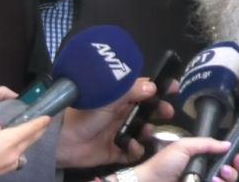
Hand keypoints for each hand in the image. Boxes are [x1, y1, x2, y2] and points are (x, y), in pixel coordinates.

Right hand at [0, 116, 50, 180]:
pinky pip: (15, 160)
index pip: (30, 129)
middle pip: (31, 140)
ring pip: (23, 151)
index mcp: (10, 139)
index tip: (48, 117)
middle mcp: (14, 152)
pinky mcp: (2, 172)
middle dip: (39, 132)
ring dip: (27, 143)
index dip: (40, 122)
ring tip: (26, 137)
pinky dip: (16, 153)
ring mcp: (9, 164)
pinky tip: (10, 151)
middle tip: (44, 125)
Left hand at [55, 77, 173, 167]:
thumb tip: (152, 86)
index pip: (143, 89)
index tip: (174, 87)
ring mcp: (119, 132)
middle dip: (160, 110)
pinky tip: (131, 147)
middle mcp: (121, 113)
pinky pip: (132, 151)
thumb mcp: (108, 97)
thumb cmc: (84, 114)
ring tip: (147, 131)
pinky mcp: (116, 150)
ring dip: (148, 132)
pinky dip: (135, 150)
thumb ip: (130, 90)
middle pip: (148, 110)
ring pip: (143, 132)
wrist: (64, 141)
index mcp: (119, 97)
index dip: (159, 88)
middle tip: (168, 112)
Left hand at [133, 137, 238, 181]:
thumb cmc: (163, 164)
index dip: (237, 153)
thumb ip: (206, 143)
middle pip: (232, 170)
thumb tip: (228, 143)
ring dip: (231, 175)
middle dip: (238, 164)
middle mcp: (207, 172)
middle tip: (237, 161)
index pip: (225, 155)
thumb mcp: (183, 146)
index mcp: (203, 158)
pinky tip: (215, 181)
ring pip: (229, 180)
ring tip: (222, 173)